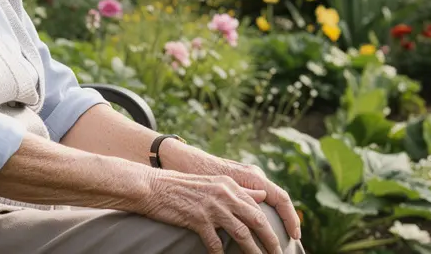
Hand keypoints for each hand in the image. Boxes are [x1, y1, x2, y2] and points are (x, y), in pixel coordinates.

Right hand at [134, 169, 281, 253]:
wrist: (153, 186)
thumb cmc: (182, 187)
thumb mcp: (213, 183)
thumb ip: (239, 190)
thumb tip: (263, 194)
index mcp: (230, 185)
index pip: (258, 207)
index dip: (270, 225)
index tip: (277, 240)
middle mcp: (225, 194)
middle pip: (256, 220)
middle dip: (270, 240)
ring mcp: (212, 206)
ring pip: (241, 233)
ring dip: (253, 251)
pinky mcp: (197, 218)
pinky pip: (215, 242)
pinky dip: (220, 253)